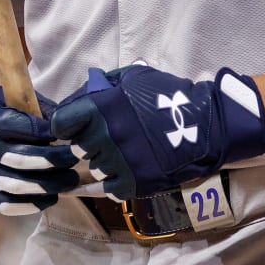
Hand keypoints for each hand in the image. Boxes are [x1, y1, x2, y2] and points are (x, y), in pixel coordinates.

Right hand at [0, 85, 80, 215]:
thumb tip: (64, 119)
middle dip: (52, 160)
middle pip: (19, 157)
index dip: (42, 130)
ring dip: (47, 185)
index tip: (63, 133)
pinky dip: (30, 204)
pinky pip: (5, 205)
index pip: (14, 124)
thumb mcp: (7, 101)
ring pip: (15, 184)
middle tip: (73, 160)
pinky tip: (49, 198)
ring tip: (68, 181)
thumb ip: (34, 107)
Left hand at [50, 65, 264, 200]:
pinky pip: (108, 187)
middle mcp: (104, 136)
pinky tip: (131, 167)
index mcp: (101, 107)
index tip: (76, 127)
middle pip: (77, 147)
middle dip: (89, 142)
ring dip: (104, 161)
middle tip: (109, 137)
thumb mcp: (133, 77)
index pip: (61, 123)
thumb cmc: (166, 96)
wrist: (203, 126)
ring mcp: (117, 162)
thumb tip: (75, 99)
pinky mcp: (132, 184)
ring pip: (93, 167)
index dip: (67, 125)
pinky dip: (116, 179)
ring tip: (125, 151)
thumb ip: (101, 86)